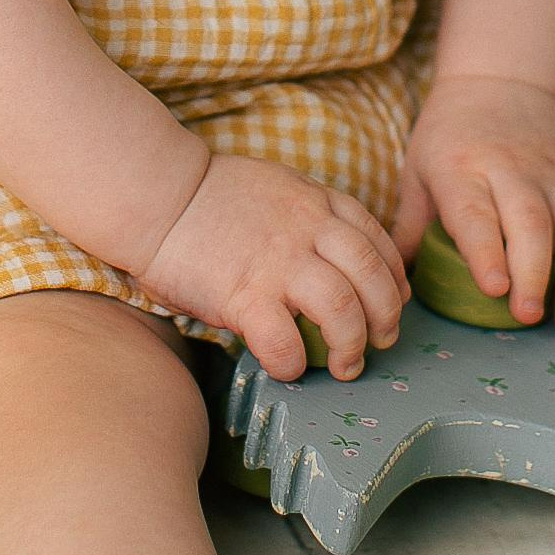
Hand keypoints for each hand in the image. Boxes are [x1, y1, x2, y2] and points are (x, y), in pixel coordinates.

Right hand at [140, 152, 407, 383]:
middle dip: (387, 315)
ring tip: (345, 365)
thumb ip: (311, 214)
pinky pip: (284, 340)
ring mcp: (279, 262)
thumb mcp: (278, 185)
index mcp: (318, 202)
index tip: (395, 300)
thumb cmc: (210, 196)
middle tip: (381, 341)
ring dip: (352, 344)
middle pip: (373, 275)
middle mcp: (308, 229)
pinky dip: (293, 362)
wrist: (159, 195)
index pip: (377, 240)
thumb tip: (336, 257)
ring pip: (343, 307)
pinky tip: (289, 369)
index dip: (395, 276)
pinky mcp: (244, 294)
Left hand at [395, 74, 554, 337]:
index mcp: (463, 166)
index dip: (487, 251)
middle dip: (535, 272)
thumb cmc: (450, 134)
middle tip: (528, 317)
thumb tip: (389, 287)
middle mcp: (513, 171)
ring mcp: (552, 179)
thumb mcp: (418, 167)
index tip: (495, 290)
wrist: (504, 80)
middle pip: (532, 221)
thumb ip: (408, 227)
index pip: (477, 212)